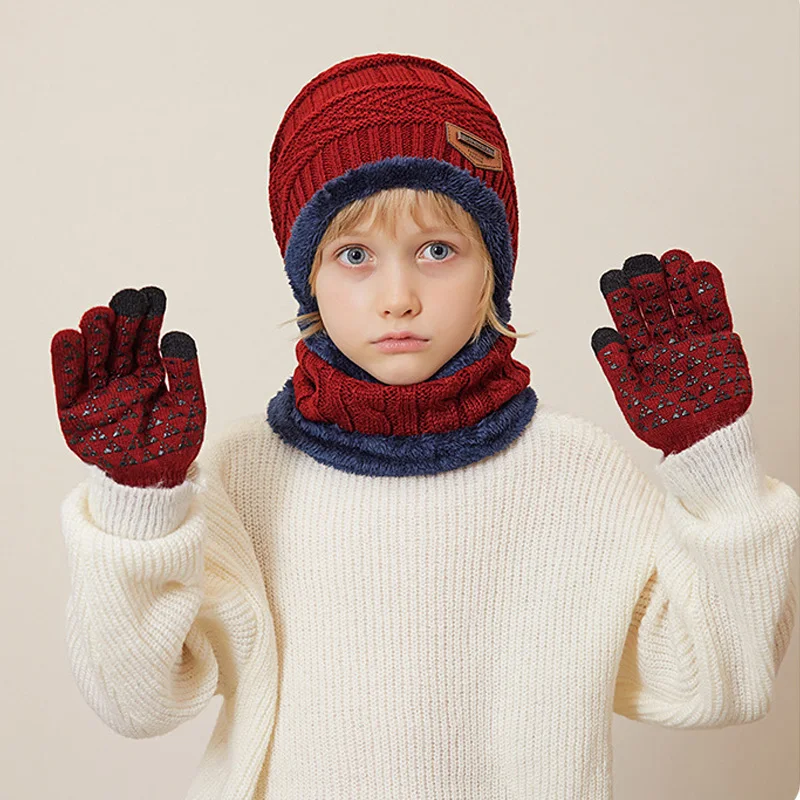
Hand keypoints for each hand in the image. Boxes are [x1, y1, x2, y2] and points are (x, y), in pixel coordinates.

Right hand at [50, 286, 205, 487]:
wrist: (155, 480)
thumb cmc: (173, 441)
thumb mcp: (188, 405)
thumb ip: (185, 373)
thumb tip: (177, 336)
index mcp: (147, 371)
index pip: (146, 338)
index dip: (149, 317)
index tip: (154, 296)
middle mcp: (119, 376)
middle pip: (118, 342)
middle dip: (123, 321)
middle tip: (129, 301)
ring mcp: (96, 392)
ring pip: (93, 357)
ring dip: (94, 335)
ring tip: (99, 314)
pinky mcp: (73, 411)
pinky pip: (67, 383)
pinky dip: (65, 362)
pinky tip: (68, 337)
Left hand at [590, 248, 751, 456]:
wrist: (702, 442)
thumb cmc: (663, 425)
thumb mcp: (632, 398)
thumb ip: (616, 367)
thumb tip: (601, 335)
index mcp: (641, 353)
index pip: (629, 320)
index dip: (620, 299)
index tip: (611, 278)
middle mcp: (666, 342)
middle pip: (656, 305)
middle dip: (648, 284)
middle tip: (639, 264)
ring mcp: (694, 340)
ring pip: (685, 304)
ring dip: (679, 281)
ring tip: (671, 259)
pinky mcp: (720, 344)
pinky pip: (716, 313)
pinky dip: (710, 292)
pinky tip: (700, 270)